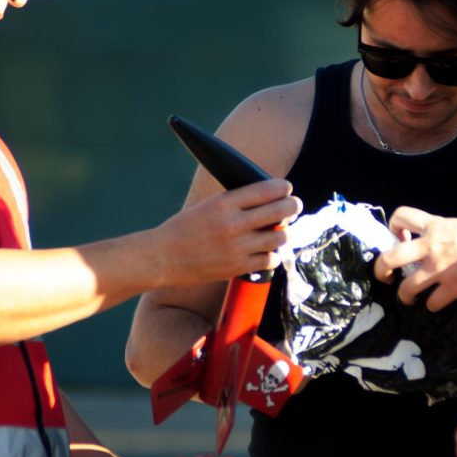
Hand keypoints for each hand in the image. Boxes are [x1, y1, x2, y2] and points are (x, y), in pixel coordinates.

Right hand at [158, 180, 300, 284]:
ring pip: (279, 238)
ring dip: (283, 233)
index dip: (282, 188)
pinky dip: (272, 255)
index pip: (265, 190)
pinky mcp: (238, 267)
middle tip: (294, 206)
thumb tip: (265, 200)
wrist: (162, 258)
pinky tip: (268, 251)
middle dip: (292, 206)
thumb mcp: (207, 206)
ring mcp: (238, 248)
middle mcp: (234, 224)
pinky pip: (270, 260)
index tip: (287, 188)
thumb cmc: (182, 230)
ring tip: (279, 231)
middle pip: (279, 211)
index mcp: (224, 203)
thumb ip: (234, 203)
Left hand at [374, 207, 456, 310]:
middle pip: (390, 257)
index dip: (393, 227)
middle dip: (381, 269)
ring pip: (407, 288)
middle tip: (386, 276)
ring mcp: (439, 269)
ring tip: (408, 298)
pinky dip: (433, 305)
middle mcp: (431, 246)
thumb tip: (440, 242)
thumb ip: (445, 232)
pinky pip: (433, 302)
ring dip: (405, 295)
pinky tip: (437, 303)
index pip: (402, 215)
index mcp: (435, 226)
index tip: (400, 239)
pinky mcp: (452, 288)